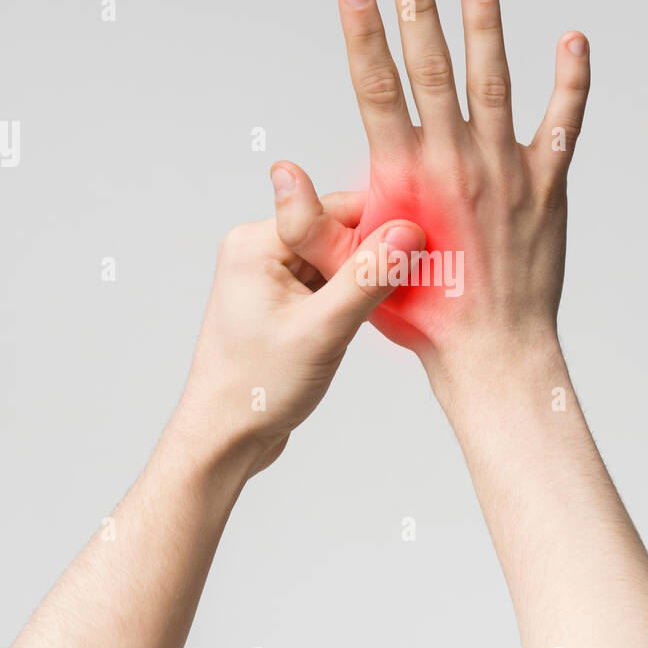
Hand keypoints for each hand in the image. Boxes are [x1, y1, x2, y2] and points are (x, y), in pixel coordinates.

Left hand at [176, 189, 424, 477]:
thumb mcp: (322, 331)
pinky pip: (330, 281)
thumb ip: (365, 277)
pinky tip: (373, 314)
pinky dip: (355, 294)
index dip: (381, 224)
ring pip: (338, 257)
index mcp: (256, 243)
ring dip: (367, 277)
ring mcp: (270, 277)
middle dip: (376, 253)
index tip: (423, 244)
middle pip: (338, 230)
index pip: (334, 209)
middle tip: (415, 277)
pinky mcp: (283, 301)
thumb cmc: (256, 389)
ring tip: (394, 301)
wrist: (225, 438)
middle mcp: (259, 250)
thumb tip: (407, 233)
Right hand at [271, 0, 589, 382]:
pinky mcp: (545, 187)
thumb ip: (312, 224)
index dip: (362, 33)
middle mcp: (455, 162)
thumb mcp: (349, 273)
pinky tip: (573, 41)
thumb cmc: (419, 315)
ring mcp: (505, 171)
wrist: (491, 351)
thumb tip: (283, 173)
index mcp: (404, 177)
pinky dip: (570, 83)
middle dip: (419, 10)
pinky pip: (563, 124)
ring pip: (495, 84)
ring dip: (486, 27)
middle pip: (434, 70)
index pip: (377, 88)